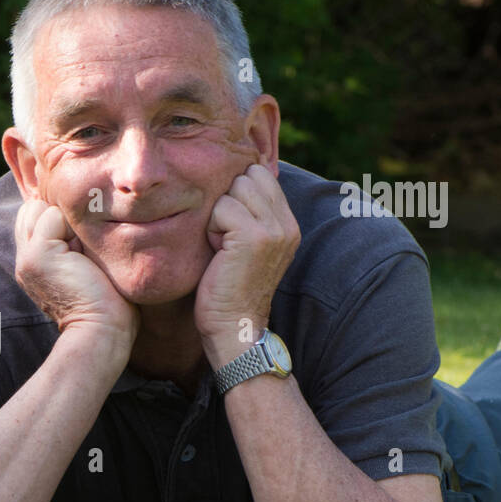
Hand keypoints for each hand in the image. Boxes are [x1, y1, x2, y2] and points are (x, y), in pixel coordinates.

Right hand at [13, 198, 138, 352]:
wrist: (103, 329)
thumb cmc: (107, 302)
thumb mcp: (85, 264)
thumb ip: (73, 241)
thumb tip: (83, 209)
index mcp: (33, 262)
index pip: (34, 215)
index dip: (61, 221)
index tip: (81, 253)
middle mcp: (24, 258)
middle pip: (33, 207)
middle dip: (61, 218)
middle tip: (82, 253)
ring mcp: (27, 256)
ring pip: (41, 207)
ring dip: (68, 223)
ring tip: (81, 256)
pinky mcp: (38, 254)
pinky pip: (53, 214)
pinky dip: (74, 228)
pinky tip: (82, 257)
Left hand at [195, 163, 299, 366]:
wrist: (234, 327)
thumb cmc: (229, 287)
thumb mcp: (248, 245)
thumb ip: (250, 213)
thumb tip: (234, 176)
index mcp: (288, 223)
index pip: (261, 174)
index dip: (236, 193)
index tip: (229, 227)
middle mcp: (287, 223)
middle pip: (248, 176)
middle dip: (227, 201)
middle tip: (224, 238)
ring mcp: (273, 229)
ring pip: (235, 189)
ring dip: (218, 215)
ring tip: (222, 246)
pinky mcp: (254, 236)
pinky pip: (222, 208)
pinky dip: (212, 228)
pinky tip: (218, 252)